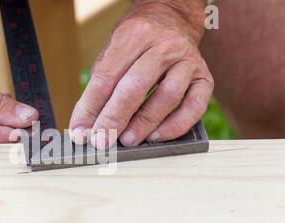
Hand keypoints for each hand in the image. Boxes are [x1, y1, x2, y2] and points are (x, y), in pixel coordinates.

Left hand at [69, 0, 213, 148]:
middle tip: (101, 141)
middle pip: (135, 86)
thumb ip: (99, 87)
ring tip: (127, 141)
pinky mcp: (204, 77)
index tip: (80, 132)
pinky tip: (157, 137)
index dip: (90, 108)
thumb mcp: (112, 53)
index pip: (106, 77)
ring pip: (167, 96)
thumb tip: (86, 126)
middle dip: (115, 118)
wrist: (173, 20)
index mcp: (133, 35)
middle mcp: (163, 45)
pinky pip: (195, 106)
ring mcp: (187, 60)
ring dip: (144, 123)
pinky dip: (176, 126)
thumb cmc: (136, 44)